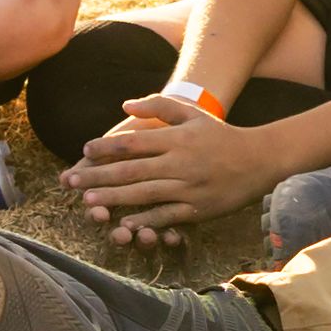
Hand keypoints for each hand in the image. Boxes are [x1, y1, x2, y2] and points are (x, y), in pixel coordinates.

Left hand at [66, 86, 271, 239]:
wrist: (259, 159)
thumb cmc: (220, 134)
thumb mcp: (192, 113)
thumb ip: (159, 105)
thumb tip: (124, 105)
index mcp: (176, 138)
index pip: (133, 142)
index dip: (106, 147)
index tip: (85, 151)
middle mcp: (180, 163)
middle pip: (131, 170)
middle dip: (98, 176)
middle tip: (71, 182)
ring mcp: (188, 188)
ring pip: (144, 194)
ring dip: (114, 199)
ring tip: (89, 202)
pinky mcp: (198, 208)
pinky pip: (167, 216)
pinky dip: (145, 221)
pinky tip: (124, 225)